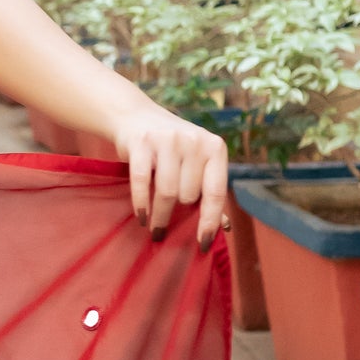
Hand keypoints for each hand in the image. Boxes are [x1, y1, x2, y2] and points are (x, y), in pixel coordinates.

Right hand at [112, 107, 227, 250]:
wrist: (136, 117)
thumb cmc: (172, 149)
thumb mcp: (196, 163)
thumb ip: (209, 192)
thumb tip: (224, 229)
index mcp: (215, 147)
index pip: (216, 192)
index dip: (210, 220)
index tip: (203, 243)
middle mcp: (194, 141)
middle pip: (189, 195)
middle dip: (180, 209)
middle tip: (172, 214)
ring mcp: (167, 140)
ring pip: (168, 192)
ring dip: (161, 216)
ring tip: (156, 229)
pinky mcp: (141, 143)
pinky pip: (142, 183)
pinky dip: (142, 204)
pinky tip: (142, 218)